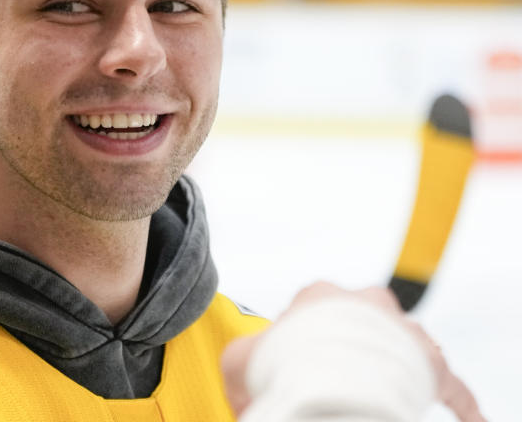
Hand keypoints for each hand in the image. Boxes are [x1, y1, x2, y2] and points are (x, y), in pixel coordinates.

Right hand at [220, 281, 485, 421]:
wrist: (333, 385)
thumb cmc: (288, 366)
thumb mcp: (240, 360)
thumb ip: (240, 362)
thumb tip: (242, 384)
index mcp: (320, 295)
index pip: (309, 313)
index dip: (297, 345)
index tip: (292, 370)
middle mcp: (365, 302)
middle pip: (358, 326)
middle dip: (348, 352)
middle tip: (334, 383)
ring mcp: (402, 330)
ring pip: (400, 347)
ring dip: (391, 369)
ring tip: (378, 401)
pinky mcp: (432, 364)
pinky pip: (450, 385)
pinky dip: (456, 404)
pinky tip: (463, 420)